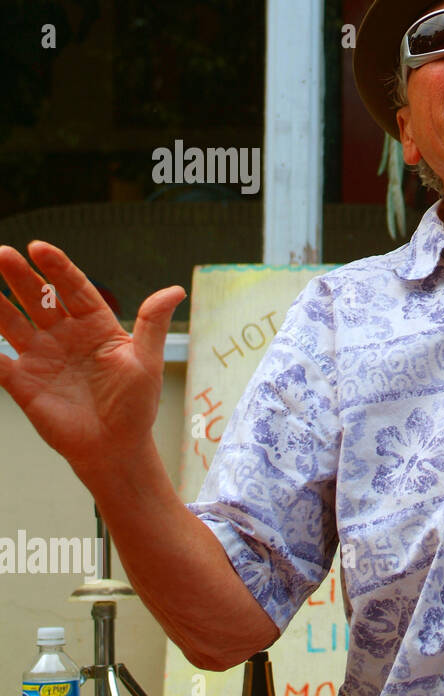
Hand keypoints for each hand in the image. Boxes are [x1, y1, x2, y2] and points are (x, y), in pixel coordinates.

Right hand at [0, 242, 185, 476]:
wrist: (115, 447)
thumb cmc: (135, 405)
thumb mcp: (147, 361)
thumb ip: (153, 323)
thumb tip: (175, 290)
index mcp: (96, 326)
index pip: (74, 289)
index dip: (57, 268)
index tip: (39, 248)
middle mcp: (65, 335)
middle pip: (39, 299)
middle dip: (20, 276)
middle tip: (3, 253)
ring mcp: (41, 356)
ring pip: (12, 322)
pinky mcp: (22, 381)